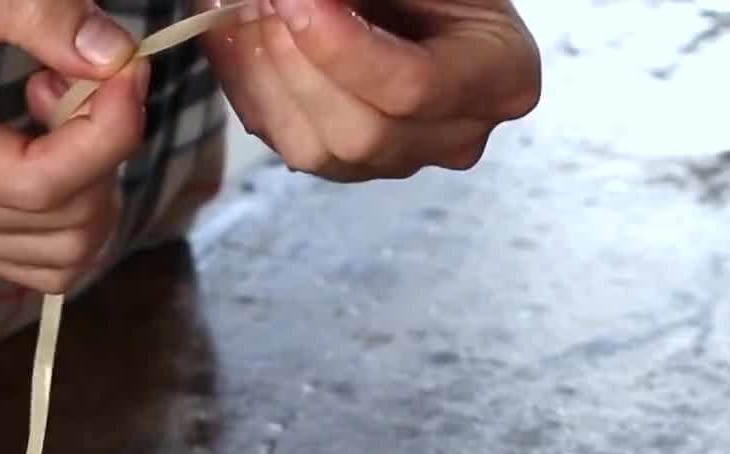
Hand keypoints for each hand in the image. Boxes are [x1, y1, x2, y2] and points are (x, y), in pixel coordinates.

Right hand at [0, 0, 153, 292]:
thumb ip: (36, 10)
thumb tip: (114, 59)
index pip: (38, 184)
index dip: (107, 133)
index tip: (131, 70)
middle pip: (65, 223)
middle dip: (105, 149)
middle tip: (87, 72)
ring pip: (69, 252)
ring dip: (95, 179)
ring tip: (58, 102)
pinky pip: (52, 258)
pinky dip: (78, 206)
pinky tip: (52, 142)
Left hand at [201, 0, 539, 180]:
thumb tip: (304, 1)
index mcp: (501, 76)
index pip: (416, 86)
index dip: (343, 46)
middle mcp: (454, 134)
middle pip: (362, 131)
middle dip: (295, 60)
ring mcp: (395, 158)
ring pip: (312, 147)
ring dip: (263, 71)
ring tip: (240, 5)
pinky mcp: (340, 161)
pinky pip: (281, 138)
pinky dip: (245, 82)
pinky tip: (229, 29)